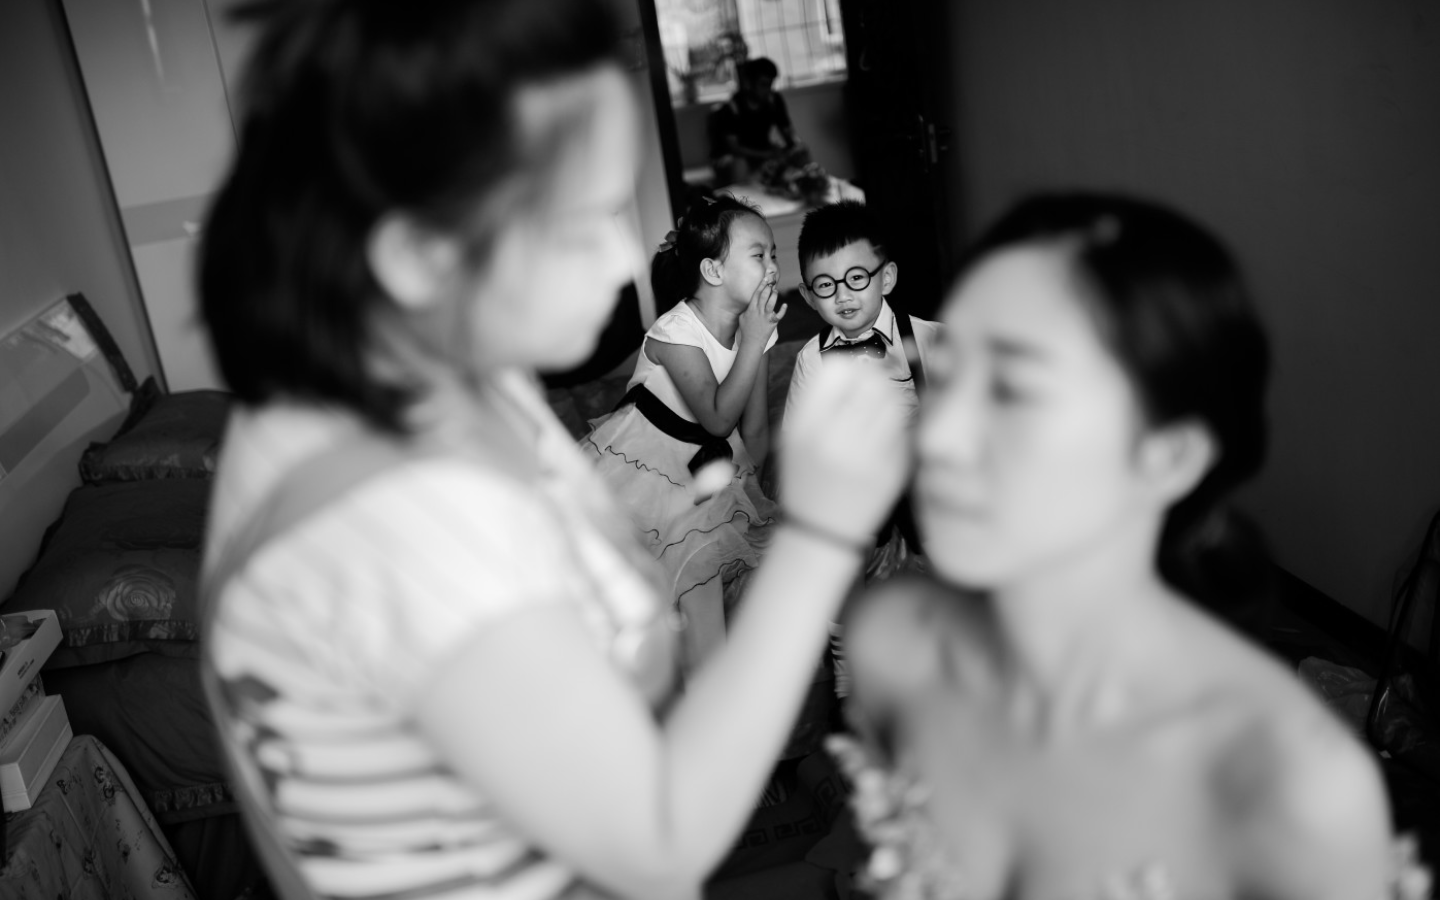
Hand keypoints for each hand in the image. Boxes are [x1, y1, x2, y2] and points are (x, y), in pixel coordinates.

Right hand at [738, 272, 784, 346]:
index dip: (761, 285)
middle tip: (771, 282)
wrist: (752, 341)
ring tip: (775, 291)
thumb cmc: (746, 329)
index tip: (765, 279)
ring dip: (774, 295)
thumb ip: (747, 308)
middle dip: (768, 287)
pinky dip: (783, 310)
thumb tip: (751, 302)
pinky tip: (785, 305)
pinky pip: (779, 315)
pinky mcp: (772, 322)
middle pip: (764, 295)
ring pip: (771, 303)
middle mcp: (759, 311)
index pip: (756, 294)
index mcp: (751, 309)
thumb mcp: (742, 317)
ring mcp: (766, 316)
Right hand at [778, 359, 909, 545]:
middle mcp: (835, 439)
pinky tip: (885, 437)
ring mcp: (867, 456)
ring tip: (880, 410)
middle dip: (875, 380)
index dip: (850, 367)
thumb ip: (817, 401)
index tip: (853, 374)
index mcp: (805, 427)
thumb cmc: (806, 479)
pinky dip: (897, 427)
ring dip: (889, 400)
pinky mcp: (892, 470)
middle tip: (874, 387)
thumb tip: (851, 363)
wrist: (821, 532)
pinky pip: (903, 431)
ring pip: (892, 404)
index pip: (837, 371)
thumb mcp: (794, 438)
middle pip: (870, 382)